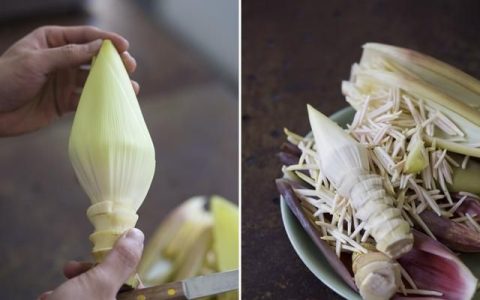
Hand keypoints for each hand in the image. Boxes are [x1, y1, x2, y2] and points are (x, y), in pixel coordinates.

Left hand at [0, 25, 138, 135]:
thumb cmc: (5, 79)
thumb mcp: (36, 61)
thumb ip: (68, 54)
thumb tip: (98, 47)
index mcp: (52, 41)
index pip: (84, 36)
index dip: (106, 40)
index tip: (124, 46)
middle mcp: (61, 59)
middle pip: (93, 57)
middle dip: (113, 61)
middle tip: (130, 65)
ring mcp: (63, 81)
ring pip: (94, 80)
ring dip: (112, 83)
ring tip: (131, 86)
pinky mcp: (64, 101)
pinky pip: (87, 99)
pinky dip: (101, 101)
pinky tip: (115, 101)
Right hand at [38, 228, 143, 299]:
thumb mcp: (99, 283)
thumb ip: (120, 260)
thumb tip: (137, 235)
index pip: (137, 284)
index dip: (121, 266)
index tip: (106, 253)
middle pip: (112, 288)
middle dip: (89, 274)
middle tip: (71, 269)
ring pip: (91, 295)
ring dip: (72, 286)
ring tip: (57, 289)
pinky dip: (63, 298)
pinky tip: (49, 298)